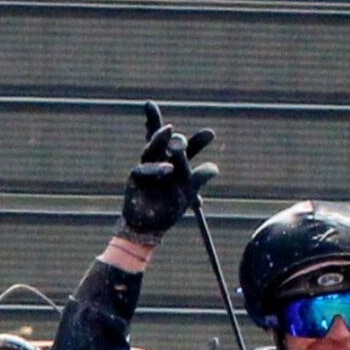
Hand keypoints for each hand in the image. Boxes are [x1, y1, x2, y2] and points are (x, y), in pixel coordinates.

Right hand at [121, 103, 218, 237]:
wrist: (150, 227)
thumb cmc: (169, 208)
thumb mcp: (188, 192)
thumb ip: (199, 178)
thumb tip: (214, 168)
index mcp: (177, 162)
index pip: (188, 148)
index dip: (199, 140)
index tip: (211, 134)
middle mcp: (162, 159)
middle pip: (162, 137)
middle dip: (164, 126)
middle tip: (176, 122)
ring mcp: (147, 166)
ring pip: (151, 147)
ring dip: (159, 137)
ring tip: (169, 129)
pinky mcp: (135, 177)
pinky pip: (144, 169)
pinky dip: (156, 169)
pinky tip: (168, 170)